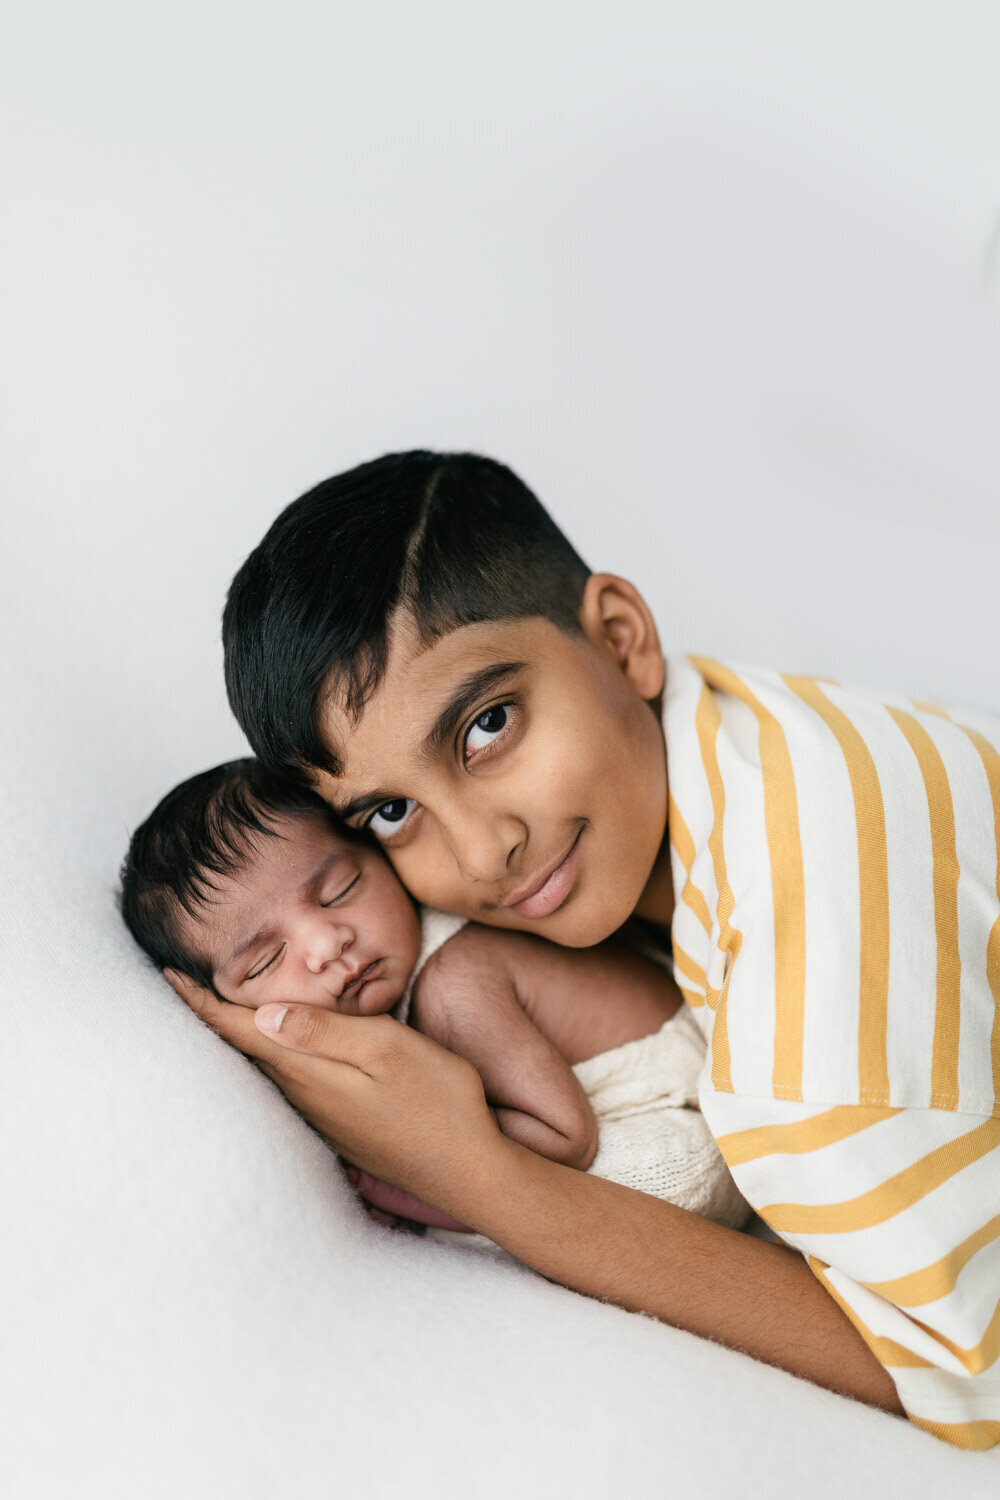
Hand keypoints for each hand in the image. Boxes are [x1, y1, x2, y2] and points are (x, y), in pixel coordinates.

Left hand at [163, 971, 501, 1220]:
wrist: (469, 1170)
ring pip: (263, 1068)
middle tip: (177, 982)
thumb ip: (326, 1030)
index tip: (168, 974)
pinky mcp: (339, 1124)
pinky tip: (276, 1045)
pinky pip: (289, 1082)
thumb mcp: (388, 1049)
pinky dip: (268, 1056)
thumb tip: (263, 1013)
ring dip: (236, 1037)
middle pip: (241, 1050)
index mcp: (308, 1071)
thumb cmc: (438, 1101)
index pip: (238, 1030)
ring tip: (214, 1006)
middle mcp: (304, 1096)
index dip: (201, 1000)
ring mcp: (321, 1115)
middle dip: (208, 1016)